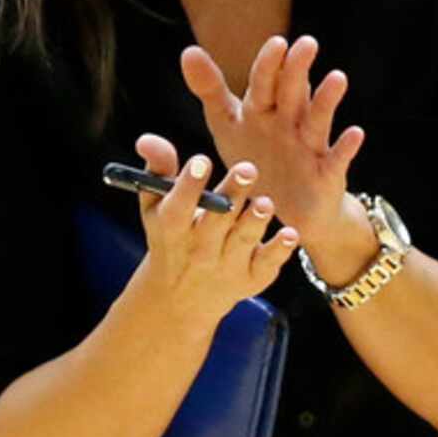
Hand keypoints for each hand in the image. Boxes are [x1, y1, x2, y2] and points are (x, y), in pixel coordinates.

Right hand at [125, 140, 299, 328]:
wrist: (180, 297)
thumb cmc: (172, 235)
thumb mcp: (157, 206)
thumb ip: (158, 169)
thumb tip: (147, 139)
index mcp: (172, 229)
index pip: (178, 208)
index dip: (188, 186)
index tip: (201, 161)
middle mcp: (199, 249)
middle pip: (216, 221)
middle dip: (231, 195)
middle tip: (247, 169)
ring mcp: (226, 265)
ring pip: (242, 241)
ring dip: (254, 222)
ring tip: (264, 203)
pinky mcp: (252, 277)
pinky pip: (267, 263)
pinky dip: (279, 250)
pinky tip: (291, 234)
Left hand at [179, 36, 362, 265]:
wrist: (285, 206)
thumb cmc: (257, 155)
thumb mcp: (228, 124)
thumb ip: (211, 89)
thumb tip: (189, 51)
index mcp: (264, 108)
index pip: (265, 82)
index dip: (270, 65)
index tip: (277, 43)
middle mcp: (290, 121)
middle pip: (293, 94)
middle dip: (298, 71)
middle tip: (307, 44)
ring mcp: (310, 146)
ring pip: (317, 121)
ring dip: (326, 101)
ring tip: (337, 78)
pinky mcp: (326, 173)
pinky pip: (337, 159)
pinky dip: (346, 147)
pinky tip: (355, 133)